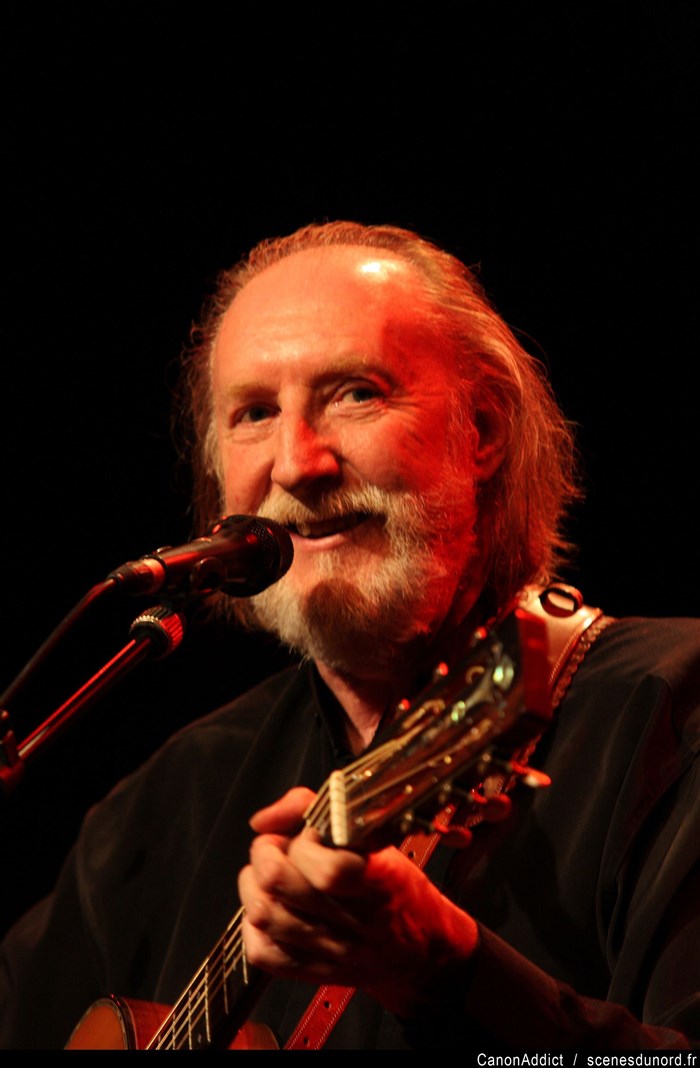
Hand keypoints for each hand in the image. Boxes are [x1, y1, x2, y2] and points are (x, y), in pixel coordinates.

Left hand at [237, 787, 478, 1017]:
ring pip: (263, 914)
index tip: (310, 832)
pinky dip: (253, 926)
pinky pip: (261, 952)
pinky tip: (272, 907)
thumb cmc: (396, 887)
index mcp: (378, 883)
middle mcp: (355, 922)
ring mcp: (332, 951)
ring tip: (270, 875)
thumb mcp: (377, 838)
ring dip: (254, 885)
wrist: (422, 949)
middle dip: (266, 852)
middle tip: (277, 847)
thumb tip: (264, 819)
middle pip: (278, 883)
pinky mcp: (314, 972)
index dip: (305, 842)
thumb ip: (321, 811)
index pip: (327, 869)